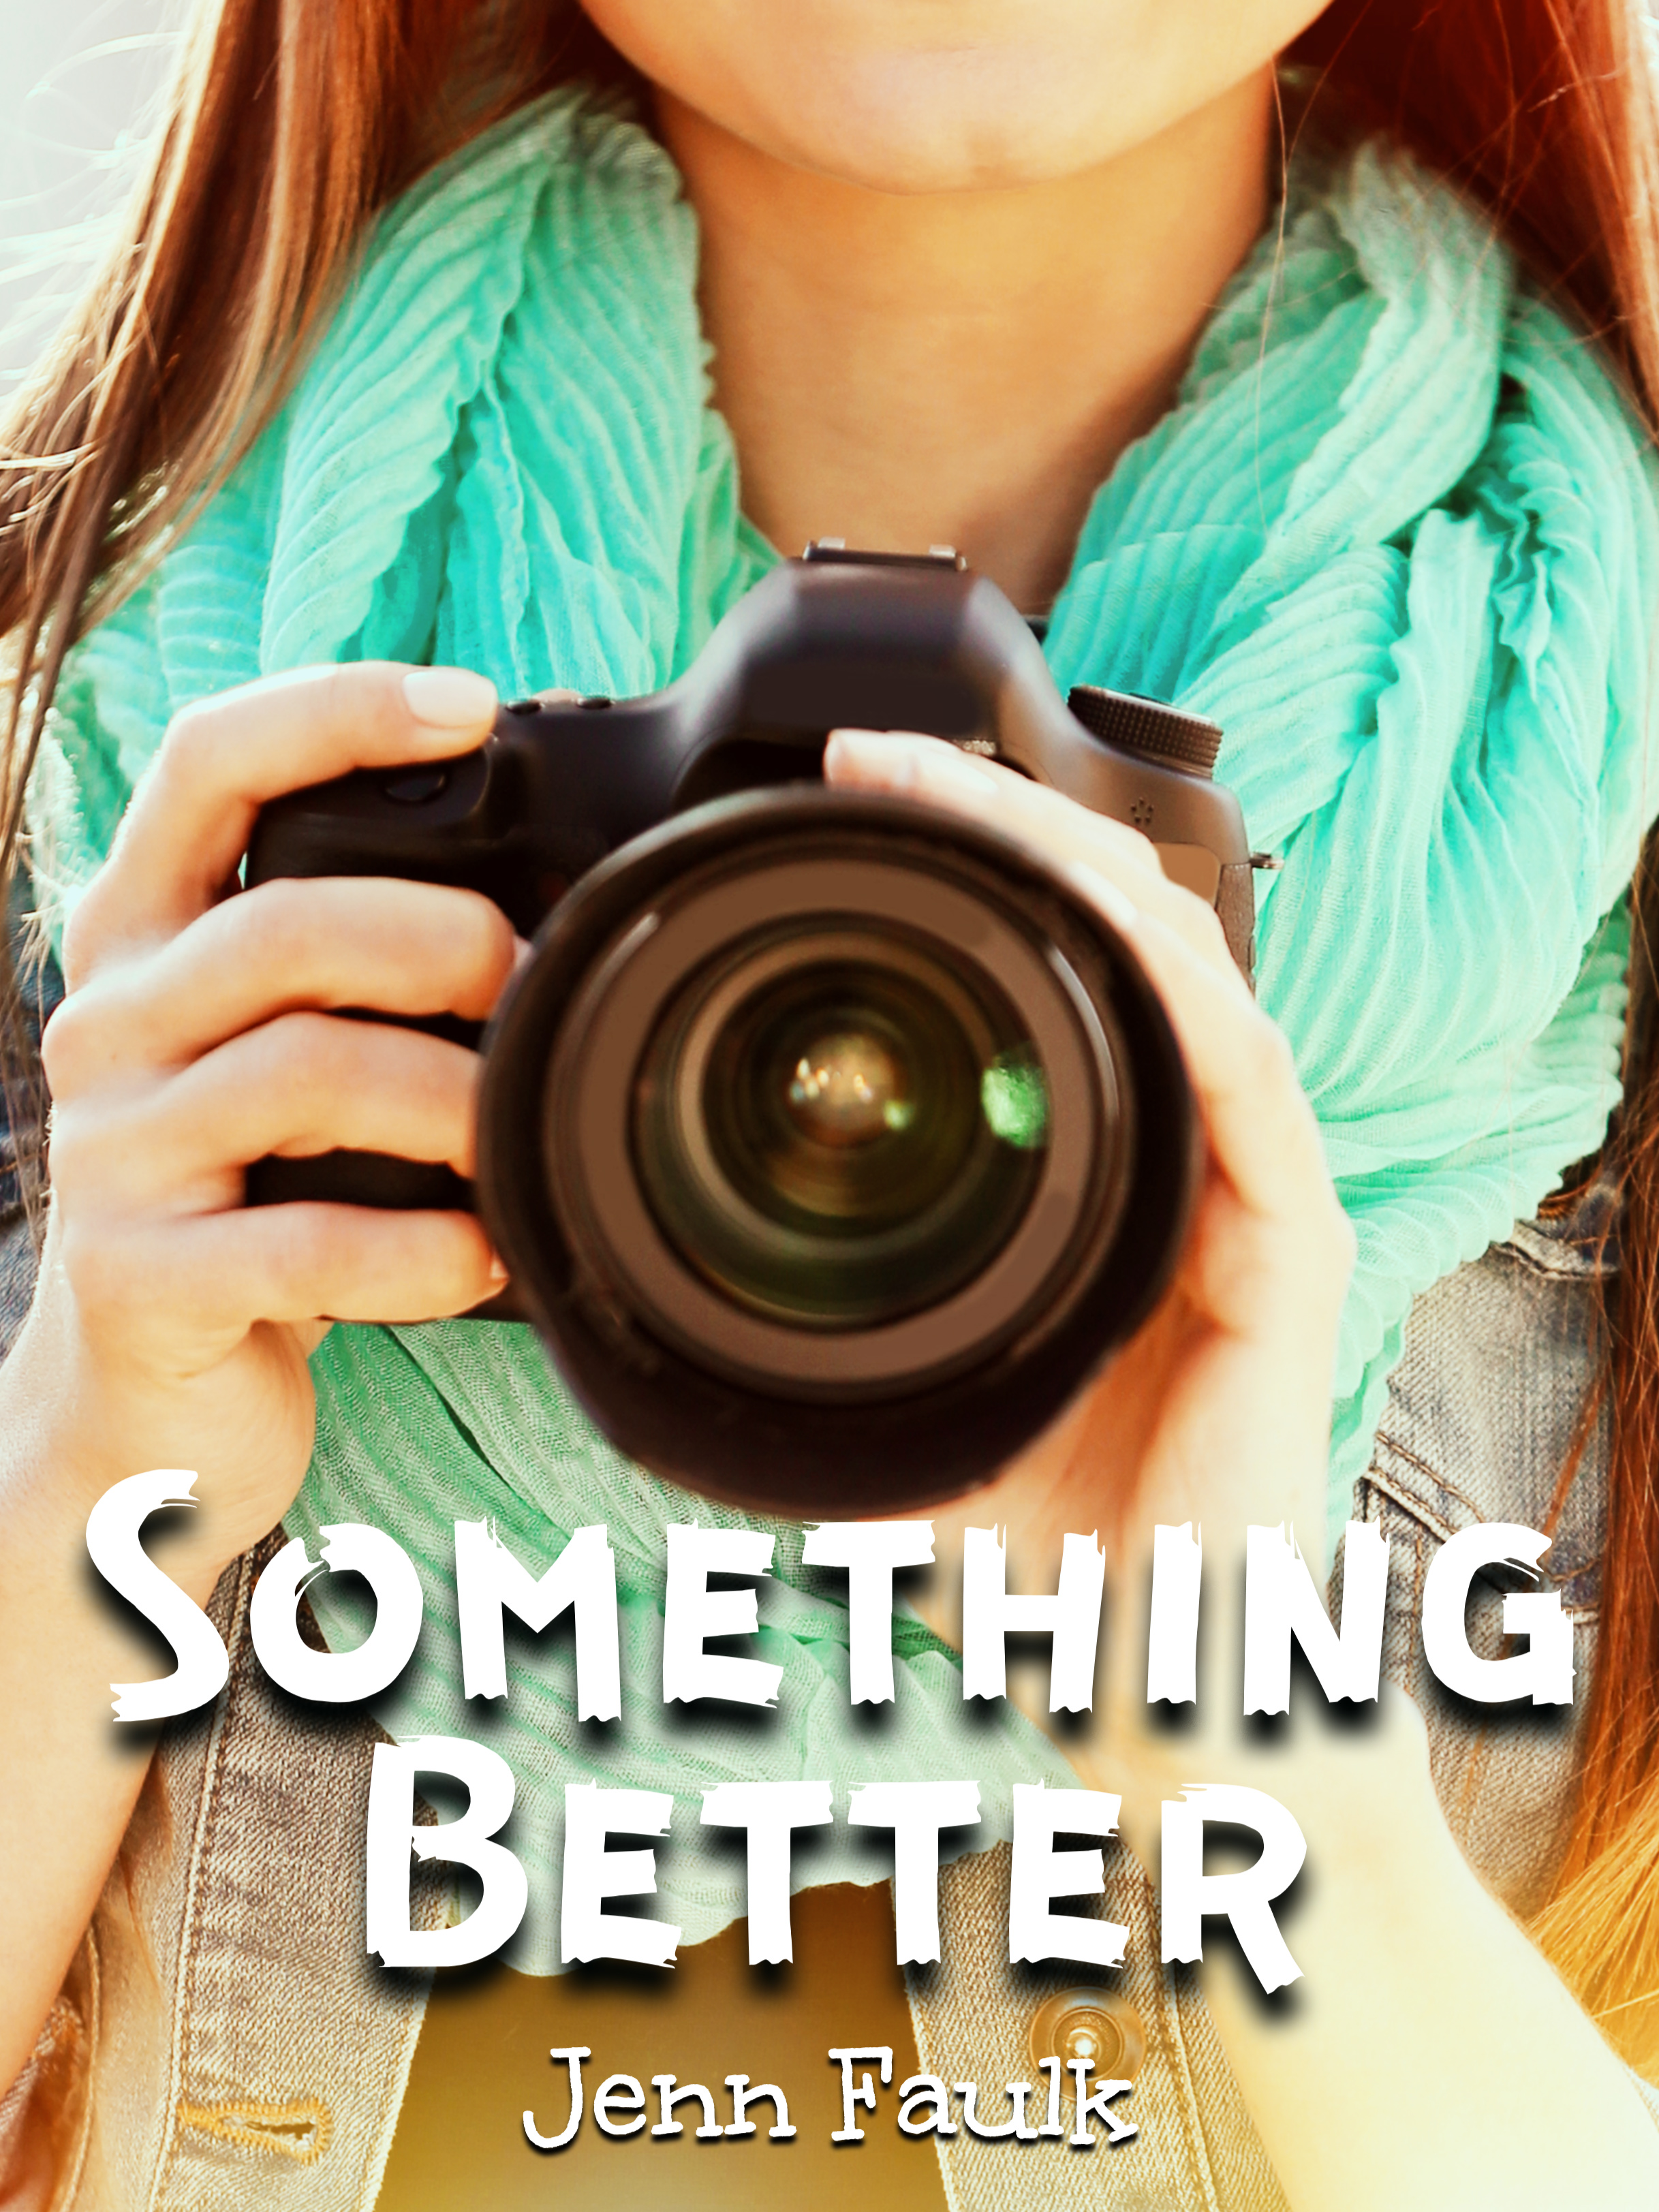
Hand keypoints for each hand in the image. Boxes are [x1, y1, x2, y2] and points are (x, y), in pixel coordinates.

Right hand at [14, 662, 514, 1590]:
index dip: (335, 710)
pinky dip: (427, 1252)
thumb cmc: (250, 1194)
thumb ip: (353, 971)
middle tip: (522, 988)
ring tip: (520, 1136)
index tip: (471, 704)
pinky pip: (307, 1244)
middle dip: (441, 941)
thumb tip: (543, 907)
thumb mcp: (278, 1053)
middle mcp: (109, 1025)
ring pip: (305, 1074)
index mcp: (143, 939)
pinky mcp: (140, 1277)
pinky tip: (481, 1257)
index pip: (206, 763)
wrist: (144, 1394)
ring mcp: (112, 1153)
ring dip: (455, 1102)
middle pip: (284, 924)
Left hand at [823, 729, 1354, 1783]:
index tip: (834, 810)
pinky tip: (1098, 910)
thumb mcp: (873, 1404)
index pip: (1032, 979)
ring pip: (1179, 969)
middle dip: (1001, 826)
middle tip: (876, 759)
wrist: (1131, 1679)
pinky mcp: (1291, 1243)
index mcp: (1078, 1180)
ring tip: (956, 789)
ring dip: (1072, 863)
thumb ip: (796, 1334)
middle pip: (1106, 937)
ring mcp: (1235, 1193)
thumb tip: (627, 1293)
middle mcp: (1163, 1162)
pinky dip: (1175, 982)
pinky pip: (1247, 1077)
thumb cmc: (1017, 1549)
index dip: (950, 875)